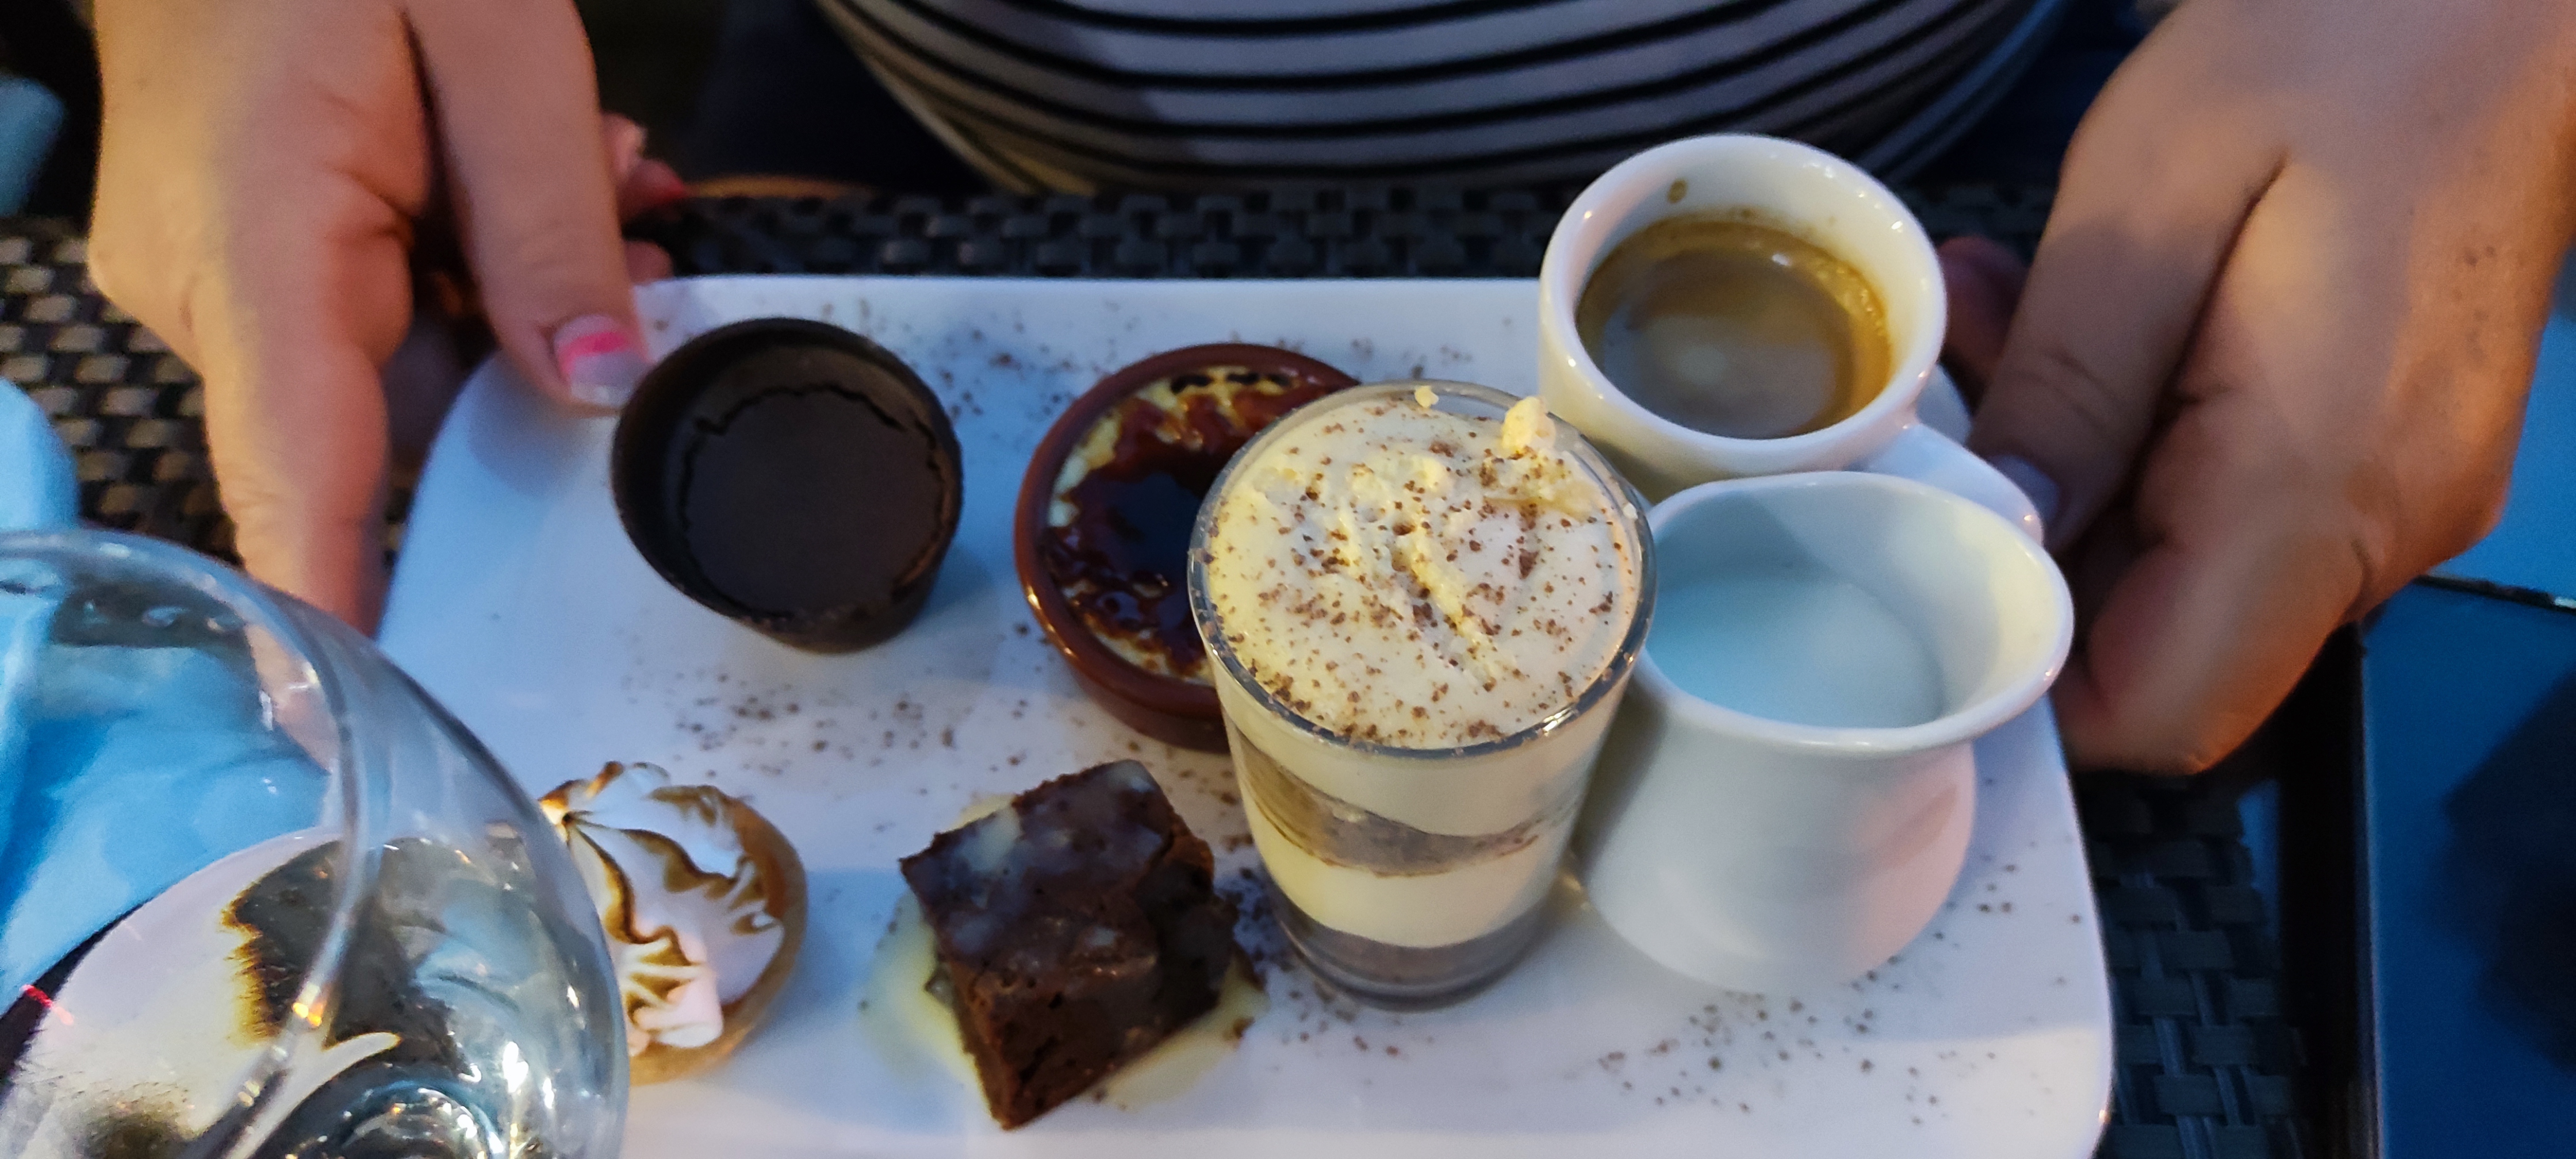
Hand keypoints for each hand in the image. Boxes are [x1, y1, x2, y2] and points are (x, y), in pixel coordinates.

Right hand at [89, 0, 682, 629]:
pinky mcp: (238, 255)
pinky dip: (457, 262)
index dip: (339, 607)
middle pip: (382, 424)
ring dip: (505, 289)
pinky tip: (514, 175)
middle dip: (523, 366)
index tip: (363, 727)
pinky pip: (369, 310)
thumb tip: (599, 393)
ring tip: (576, 167)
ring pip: (394, 360)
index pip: (299, 474)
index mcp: (261, 243)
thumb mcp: (493, 44)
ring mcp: (213, 276)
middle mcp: (211, 288)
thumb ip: (550, 228)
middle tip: (612, 223)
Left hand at [1945, 0, 2575, 771]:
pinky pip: (2238, 507)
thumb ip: (2069, 386)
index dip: (2024, 678)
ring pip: (2189, 577)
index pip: (2156, 714)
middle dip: (2026, 549)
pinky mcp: (2391, 453)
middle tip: (1955, 386)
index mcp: (2318, 484)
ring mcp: (2398, 498)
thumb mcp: (2156, 196)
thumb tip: (1987, 532)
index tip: (1926, 566)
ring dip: (2074, 476)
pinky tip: (2097, 321)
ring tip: (2013, 316)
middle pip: (2162, 654)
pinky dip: (2142, 442)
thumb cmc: (2349, 46)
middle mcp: (2382, 529)